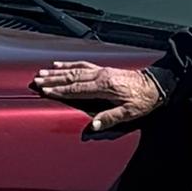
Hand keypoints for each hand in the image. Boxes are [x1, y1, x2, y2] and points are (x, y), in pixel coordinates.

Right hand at [32, 58, 167, 135]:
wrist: (155, 85)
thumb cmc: (143, 100)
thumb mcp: (129, 113)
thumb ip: (109, 118)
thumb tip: (93, 125)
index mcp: (104, 87)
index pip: (76, 89)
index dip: (59, 90)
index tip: (45, 90)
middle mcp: (100, 76)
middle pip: (71, 77)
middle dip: (52, 79)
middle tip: (36, 80)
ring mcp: (101, 71)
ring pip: (74, 69)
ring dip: (57, 71)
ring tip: (42, 71)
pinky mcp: (103, 69)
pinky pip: (83, 65)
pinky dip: (69, 64)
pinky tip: (60, 65)